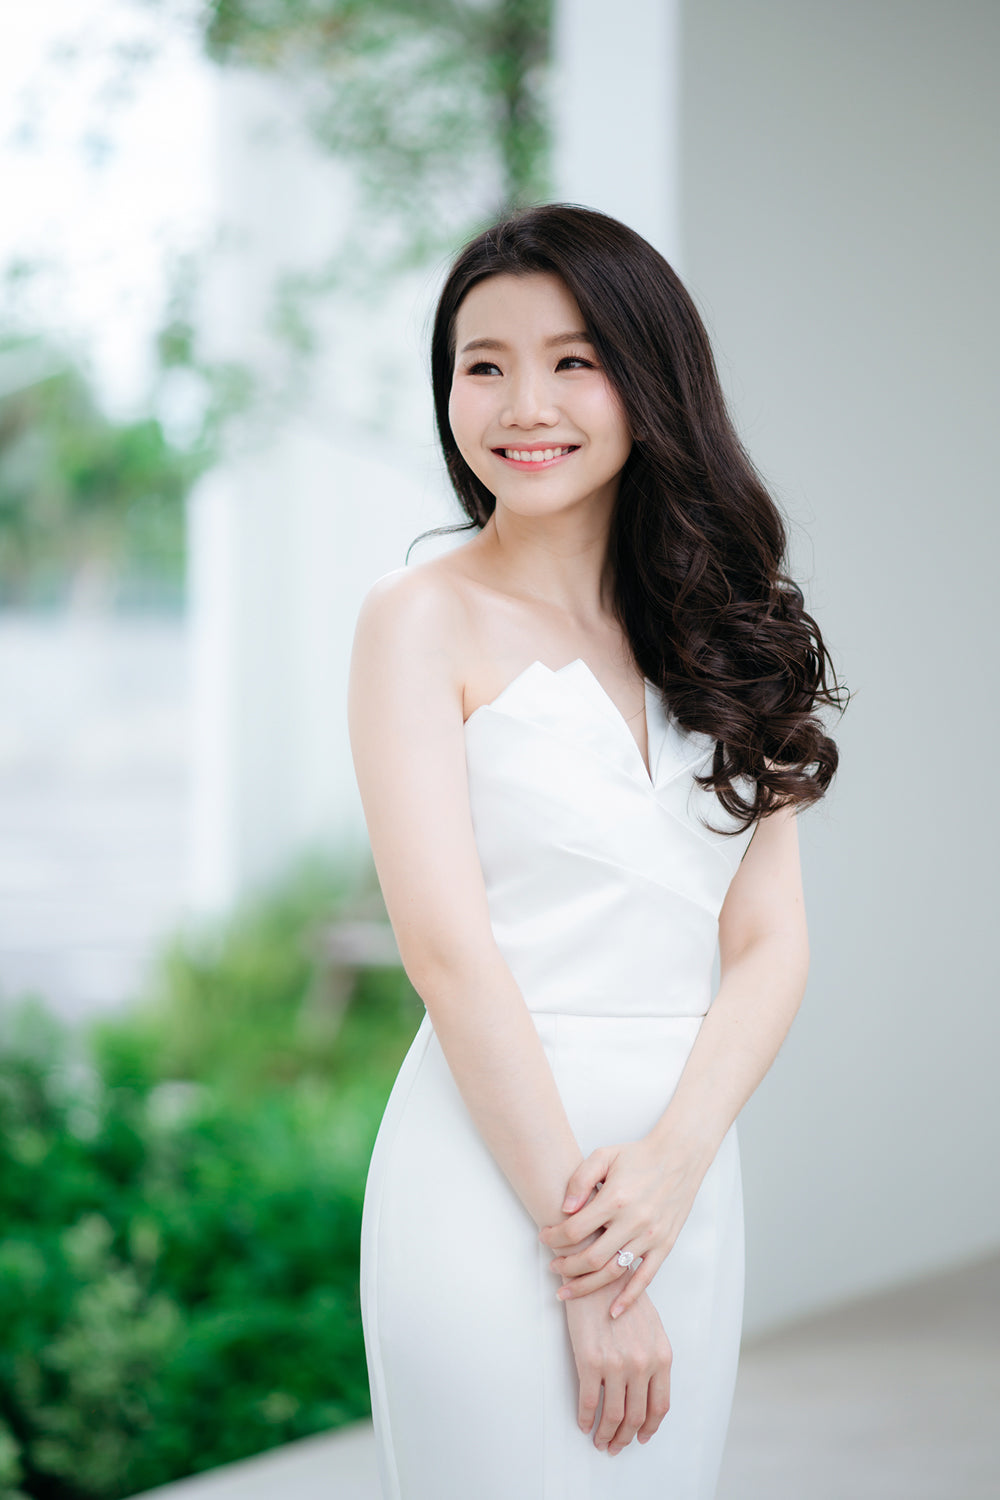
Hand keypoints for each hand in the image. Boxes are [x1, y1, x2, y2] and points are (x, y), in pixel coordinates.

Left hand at [540, 1135, 710, 1317]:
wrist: (679, 1157)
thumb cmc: (638, 1156)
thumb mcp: (604, 1156)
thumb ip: (581, 1180)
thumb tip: (565, 1209)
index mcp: (615, 1199)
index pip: (575, 1230)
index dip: (554, 1238)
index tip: (544, 1237)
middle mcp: (633, 1221)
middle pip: (591, 1258)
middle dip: (566, 1267)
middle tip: (553, 1267)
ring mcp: (650, 1236)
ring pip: (614, 1272)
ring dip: (587, 1287)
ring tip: (567, 1292)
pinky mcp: (664, 1245)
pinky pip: (645, 1278)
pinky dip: (628, 1298)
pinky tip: (613, 1311)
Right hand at [563, 1273, 671, 1453]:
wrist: (596, 1272)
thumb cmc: (622, 1296)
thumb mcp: (652, 1326)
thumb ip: (654, 1357)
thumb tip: (648, 1392)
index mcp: (661, 1356)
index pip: (660, 1406)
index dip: (649, 1428)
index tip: (640, 1437)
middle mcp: (642, 1364)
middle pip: (635, 1416)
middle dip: (625, 1438)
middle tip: (615, 1446)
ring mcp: (616, 1364)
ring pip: (613, 1416)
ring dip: (605, 1435)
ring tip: (599, 1440)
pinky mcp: (589, 1361)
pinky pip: (588, 1403)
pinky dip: (585, 1419)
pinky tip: (583, 1422)